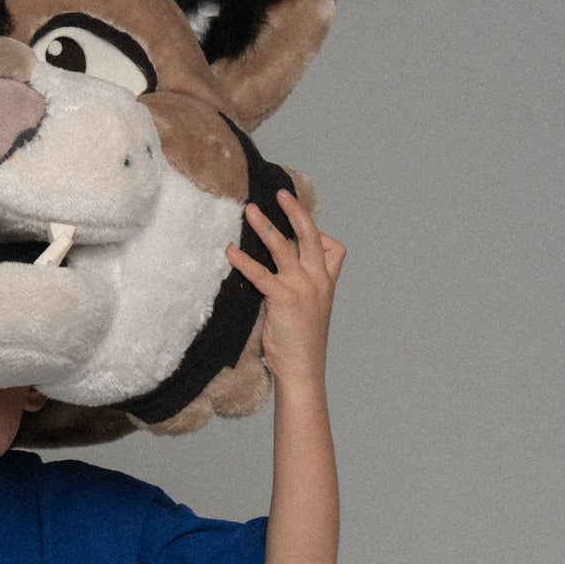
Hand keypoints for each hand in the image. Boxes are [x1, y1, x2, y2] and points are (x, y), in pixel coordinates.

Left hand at [226, 190, 345, 390]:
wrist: (303, 370)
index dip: (320, 234)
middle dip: (295, 211)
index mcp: (326, 284)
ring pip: (283, 247)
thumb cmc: (301, 345)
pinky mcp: (283, 299)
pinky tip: (230, 251)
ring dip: (265, 225)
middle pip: (309, 236)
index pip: (333, 249)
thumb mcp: (308, 312)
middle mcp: (318, 281)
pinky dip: (244, 260)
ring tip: (249, 210)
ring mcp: (302, 288)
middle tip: (280, 193)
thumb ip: (300, 290)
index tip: (304, 222)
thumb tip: (276, 277)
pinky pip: (261, 273)